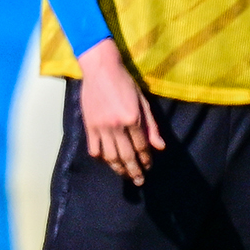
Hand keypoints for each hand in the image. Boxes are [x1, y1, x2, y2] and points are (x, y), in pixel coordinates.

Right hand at [77, 39, 164, 184]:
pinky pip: (94, 148)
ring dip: (118, 168)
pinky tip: (107, 160)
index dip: (146, 160)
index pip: (142, 146)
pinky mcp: (89, 125)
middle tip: (139, 181)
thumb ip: (151, 126)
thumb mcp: (143, 102)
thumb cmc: (125, 82)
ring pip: (110, 156)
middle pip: (127, 156)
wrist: (101, 69)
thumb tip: (160, 147)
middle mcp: (117, 126)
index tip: (149, 167)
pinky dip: (101, 157)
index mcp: (133, 119)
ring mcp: (101, 127)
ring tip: (125, 175)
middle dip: (134, 171)